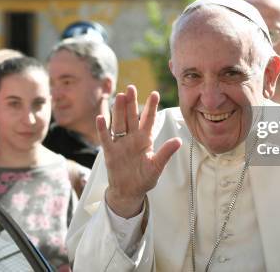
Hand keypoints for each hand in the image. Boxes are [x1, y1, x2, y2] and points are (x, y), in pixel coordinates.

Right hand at [99, 85, 181, 217]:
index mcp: (145, 139)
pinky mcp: (110, 152)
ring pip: (119, 123)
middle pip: (131, 116)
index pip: (149, 120)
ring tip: (119, 96)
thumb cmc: (144, 178)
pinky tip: (101, 118)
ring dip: (119, 110)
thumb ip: (165, 153)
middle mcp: (132, 138)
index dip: (151, 107)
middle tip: (131, 87)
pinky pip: (106, 139)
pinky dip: (102, 129)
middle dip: (131, 102)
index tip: (155, 93)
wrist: (129, 192)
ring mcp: (121, 143)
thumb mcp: (157, 166)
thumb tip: (178, 141)